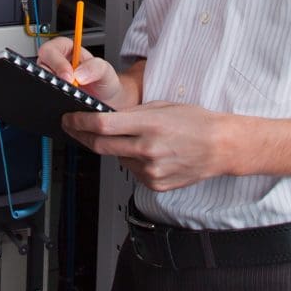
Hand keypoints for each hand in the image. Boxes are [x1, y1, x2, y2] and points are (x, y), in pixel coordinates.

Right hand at [35, 37, 126, 108]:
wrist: (106, 102)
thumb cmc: (103, 81)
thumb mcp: (105, 70)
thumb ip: (95, 67)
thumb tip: (79, 73)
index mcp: (66, 49)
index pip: (52, 49)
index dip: (57, 62)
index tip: (69, 76)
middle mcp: (54, 64)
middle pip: (41, 66)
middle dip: (53, 77)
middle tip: (68, 87)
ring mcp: (51, 80)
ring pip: (41, 82)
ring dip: (52, 89)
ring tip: (69, 95)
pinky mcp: (51, 94)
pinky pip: (44, 95)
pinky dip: (53, 100)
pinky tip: (66, 103)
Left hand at [62, 101, 233, 191]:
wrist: (220, 146)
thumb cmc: (194, 121)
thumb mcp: (161, 106)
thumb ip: (131, 113)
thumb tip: (104, 116)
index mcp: (148, 125)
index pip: (102, 125)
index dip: (79, 122)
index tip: (69, 118)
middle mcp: (147, 149)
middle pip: (100, 146)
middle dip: (82, 136)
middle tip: (73, 127)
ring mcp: (151, 170)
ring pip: (116, 158)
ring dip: (114, 148)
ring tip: (132, 138)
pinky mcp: (155, 184)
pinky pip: (132, 171)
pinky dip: (131, 160)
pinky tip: (147, 152)